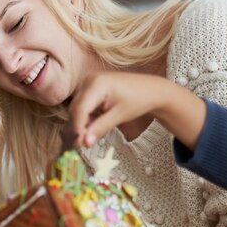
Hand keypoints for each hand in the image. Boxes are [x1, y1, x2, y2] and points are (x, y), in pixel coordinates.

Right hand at [69, 72, 204, 150]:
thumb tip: (85, 143)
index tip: (77, 144)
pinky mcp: (89, 88)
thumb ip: (100, 128)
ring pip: (77, 109)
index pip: (80, 108)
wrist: (150, 89)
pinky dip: (85, 119)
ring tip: (85, 141)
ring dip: (80, 125)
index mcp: (97, 83)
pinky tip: (90, 129)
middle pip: (76, 109)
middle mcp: (89, 80)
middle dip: (77, 128)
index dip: (77, 127)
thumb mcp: (119, 116)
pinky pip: (82, 106)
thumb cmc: (138, 100)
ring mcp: (88, 83)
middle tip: (79, 147)